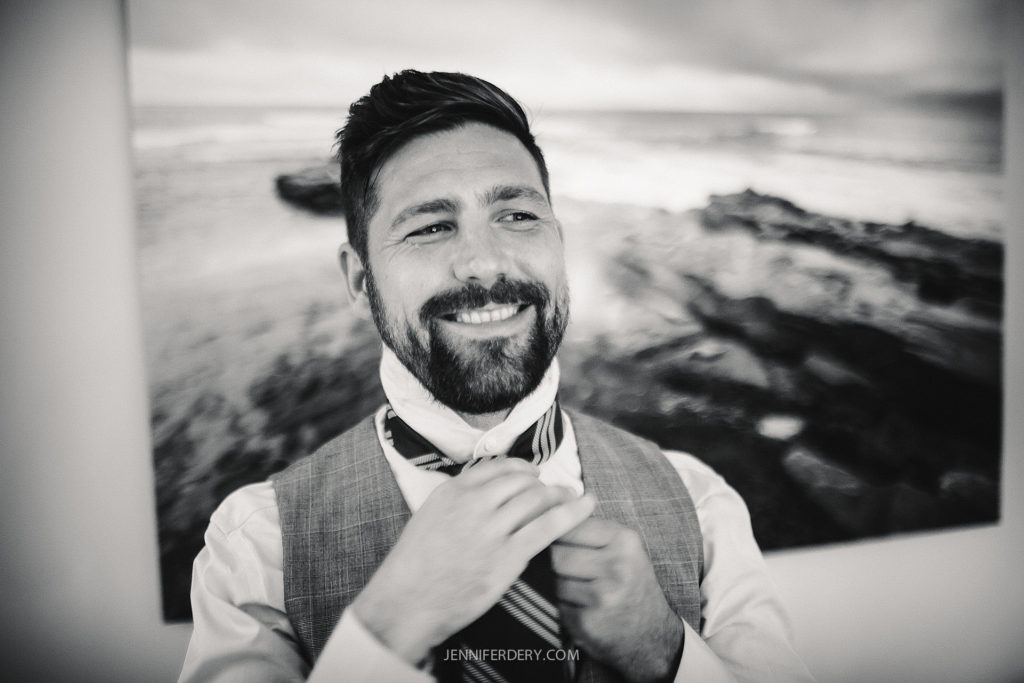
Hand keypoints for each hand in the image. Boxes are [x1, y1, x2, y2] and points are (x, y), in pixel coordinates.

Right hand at [351, 459, 594, 665]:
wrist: (406, 602)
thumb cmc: (415, 566)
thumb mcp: (430, 517)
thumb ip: (459, 501)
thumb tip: (490, 493)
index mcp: (453, 491)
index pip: (498, 467)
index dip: (521, 468)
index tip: (532, 474)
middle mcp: (473, 503)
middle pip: (521, 481)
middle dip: (543, 483)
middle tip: (558, 489)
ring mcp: (491, 529)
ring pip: (537, 499)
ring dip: (559, 496)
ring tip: (572, 499)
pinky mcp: (508, 557)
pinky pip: (548, 527)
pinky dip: (571, 514)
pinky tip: (586, 507)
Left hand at [552, 518, 683, 682]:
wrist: (652, 634)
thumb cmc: (631, 583)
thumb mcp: (623, 549)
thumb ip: (591, 528)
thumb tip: (550, 506)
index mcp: (624, 541)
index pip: (570, 525)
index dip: (558, 533)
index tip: (558, 538)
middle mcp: (617, 567)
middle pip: (557, 554)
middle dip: (557, 562)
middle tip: (573, 570)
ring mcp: (602, 597)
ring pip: (555, 580)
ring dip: (560, 586)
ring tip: (582, 590)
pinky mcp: (588, 622)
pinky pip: (558, 605)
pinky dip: (565, 607)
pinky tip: (584, 608)